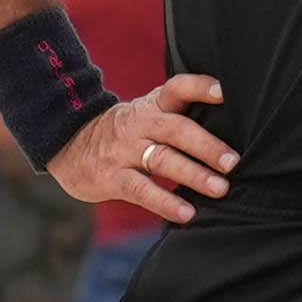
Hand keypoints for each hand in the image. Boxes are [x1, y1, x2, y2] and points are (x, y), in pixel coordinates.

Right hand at [48, 74, 236, 226]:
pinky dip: (165, 202)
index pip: (176, 88)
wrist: (67, 145)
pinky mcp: (112, 177)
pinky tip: (188, 214)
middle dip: (207, 146)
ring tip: (220, 188)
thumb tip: (234, 128)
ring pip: (162, 160)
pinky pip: (141, 190)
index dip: (199, 87)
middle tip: (234, 162)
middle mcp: (140, 125)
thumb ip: (180, 117)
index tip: (224, 91)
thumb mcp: (147, 115)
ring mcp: (124, 151)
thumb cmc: (126, 133)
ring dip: (193, 175)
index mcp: (153, 106)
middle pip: (176, 130)